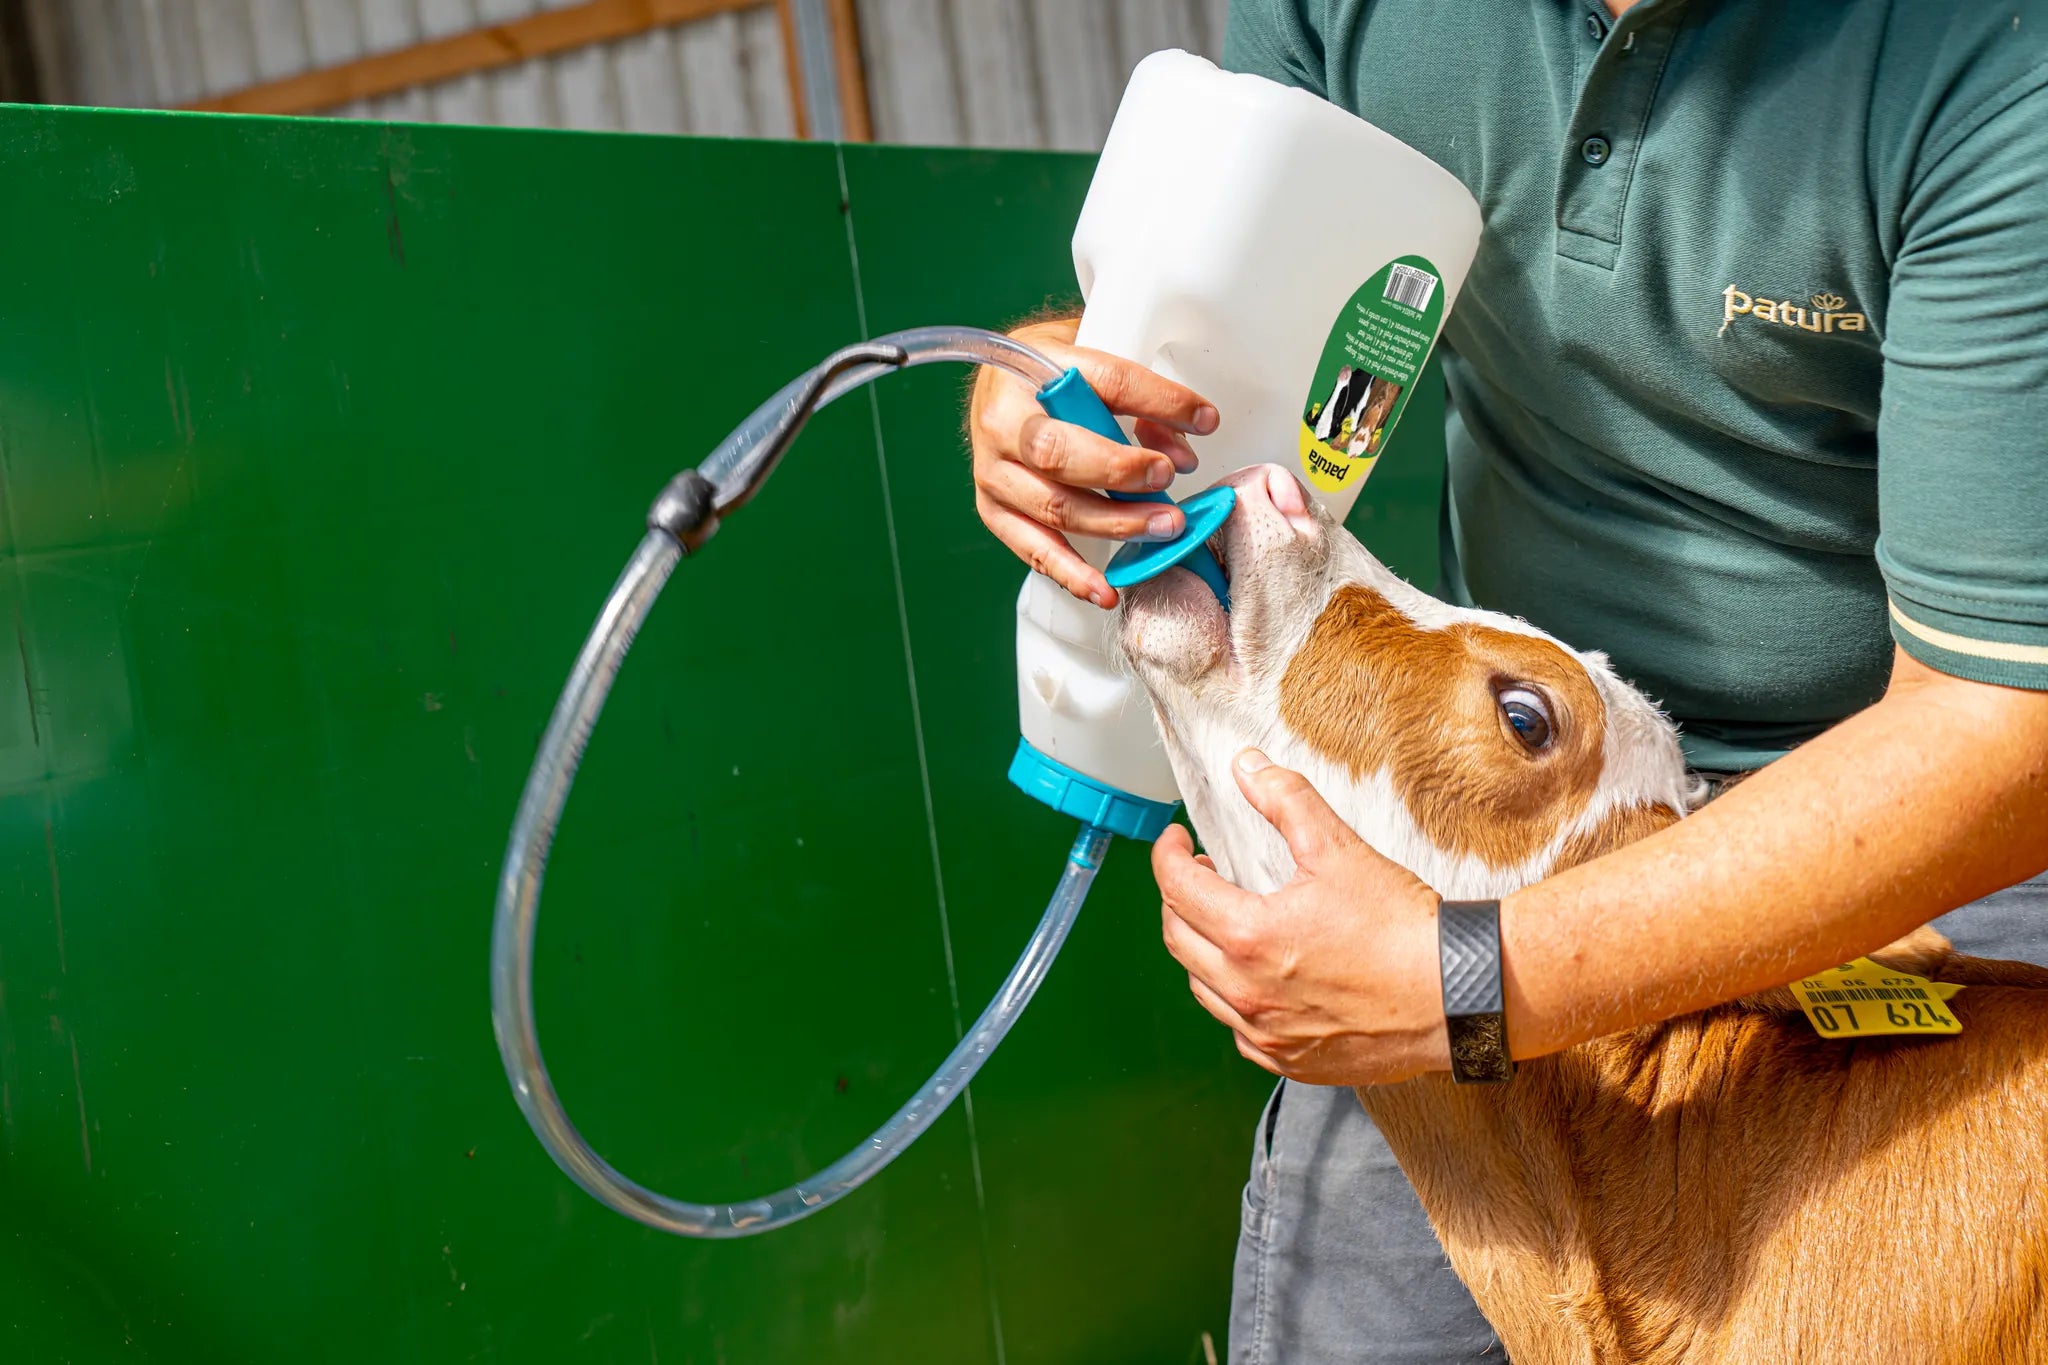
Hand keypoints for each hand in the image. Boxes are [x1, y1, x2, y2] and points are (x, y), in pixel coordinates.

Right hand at [968, 318, 1218, 606]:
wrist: (999, 384)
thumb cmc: (1054, 375)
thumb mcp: (1097, 363)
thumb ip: (1142, 400)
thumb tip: (1181, 451)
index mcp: (1037, 367)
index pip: (1106, 382)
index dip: (1160, 402)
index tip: (1204, 419)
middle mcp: (1005, 421)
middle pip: (1060, 453)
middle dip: (1122, 471)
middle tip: (1167, 478)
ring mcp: (995, 471)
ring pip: (1055, 507)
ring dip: (1116, 524)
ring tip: (1165, 527)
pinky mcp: (994, 510)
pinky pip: (1034, 549)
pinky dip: (1072, 575)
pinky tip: (1105, 589)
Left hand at [1152, 749, 1452, 1085]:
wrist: (1456, 994)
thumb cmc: (1402, 927)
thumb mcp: (1339, 849)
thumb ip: (1285, 801)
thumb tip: (1248, 767)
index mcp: (1251, 935)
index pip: (1176, 888)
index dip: (1168, 855)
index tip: (1176, 841)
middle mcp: (1247, 992)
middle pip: (1178, 938)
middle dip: (1178, 898)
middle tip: (1200, 874)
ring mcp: (1266, 1033)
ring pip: (1202, 987)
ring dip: (1201, 949)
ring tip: (1226, 922)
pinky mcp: (1291, 1060)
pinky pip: (1238, 1030)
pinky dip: (1234, 998)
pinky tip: (1256, 978)